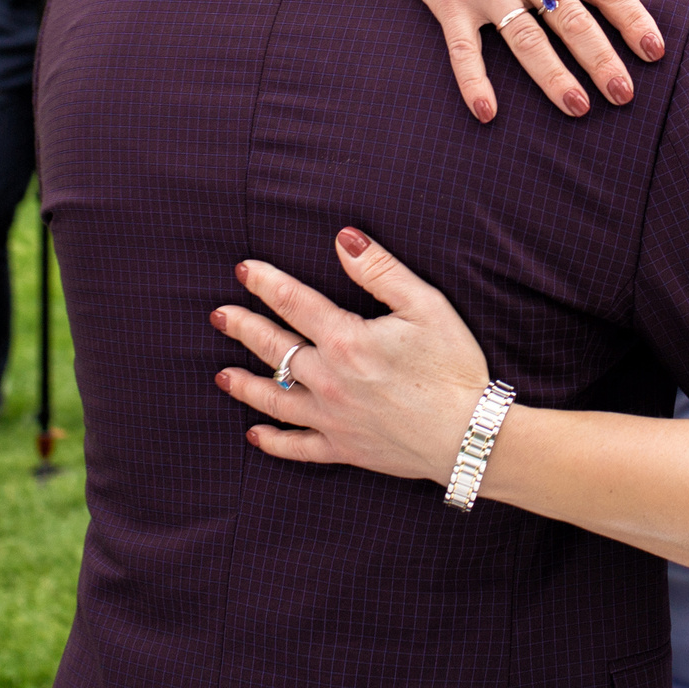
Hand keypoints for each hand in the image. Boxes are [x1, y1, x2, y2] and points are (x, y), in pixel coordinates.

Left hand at [214, 230, 488, 482]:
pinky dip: (273, 441)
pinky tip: (255, 434)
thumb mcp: (425, 306)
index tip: (244, 270)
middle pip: (274, 349)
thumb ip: (380, 271)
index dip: (266, 283)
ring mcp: (332, 418)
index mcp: (346, 340)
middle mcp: (328, 380)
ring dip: (245, 385)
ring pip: (275, 399)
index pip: (294, 303)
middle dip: (243, 328)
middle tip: (219, 315)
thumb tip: (344, 239)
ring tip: (222, 375)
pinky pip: (297, 446)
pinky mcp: (343, 448)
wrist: (468, 435)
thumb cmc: (452, 366)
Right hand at [377, 0, 659, 121]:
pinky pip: (462, 47)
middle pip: (571, 18)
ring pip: (524, 38)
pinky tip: (487, 111)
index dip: (633, 19)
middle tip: (625, 94)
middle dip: (600, 59)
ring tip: (578, 107)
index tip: (654, 50)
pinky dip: (473, 80)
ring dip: (552, 76)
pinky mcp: (447, 0)